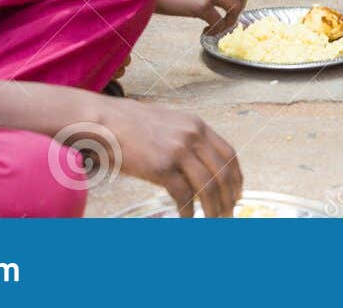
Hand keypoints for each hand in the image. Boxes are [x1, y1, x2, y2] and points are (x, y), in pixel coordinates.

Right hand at [90, 98, 242, 216]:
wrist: (105, 122)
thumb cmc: (132, 124)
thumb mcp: (168, 123)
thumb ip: (187, 138)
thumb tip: (200, 163)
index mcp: (197, 125)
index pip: (229, 153)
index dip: (236, 177)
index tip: (237, 193)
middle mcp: (192, 136)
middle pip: (223, 172)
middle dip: (229, 198)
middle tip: (229, 215)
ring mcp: (178, 151)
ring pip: (208, 186)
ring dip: (214, 208)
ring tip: (213, 221)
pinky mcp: (161, 167)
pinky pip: (183, 195)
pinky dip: (189, 210)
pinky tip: (188, 218)